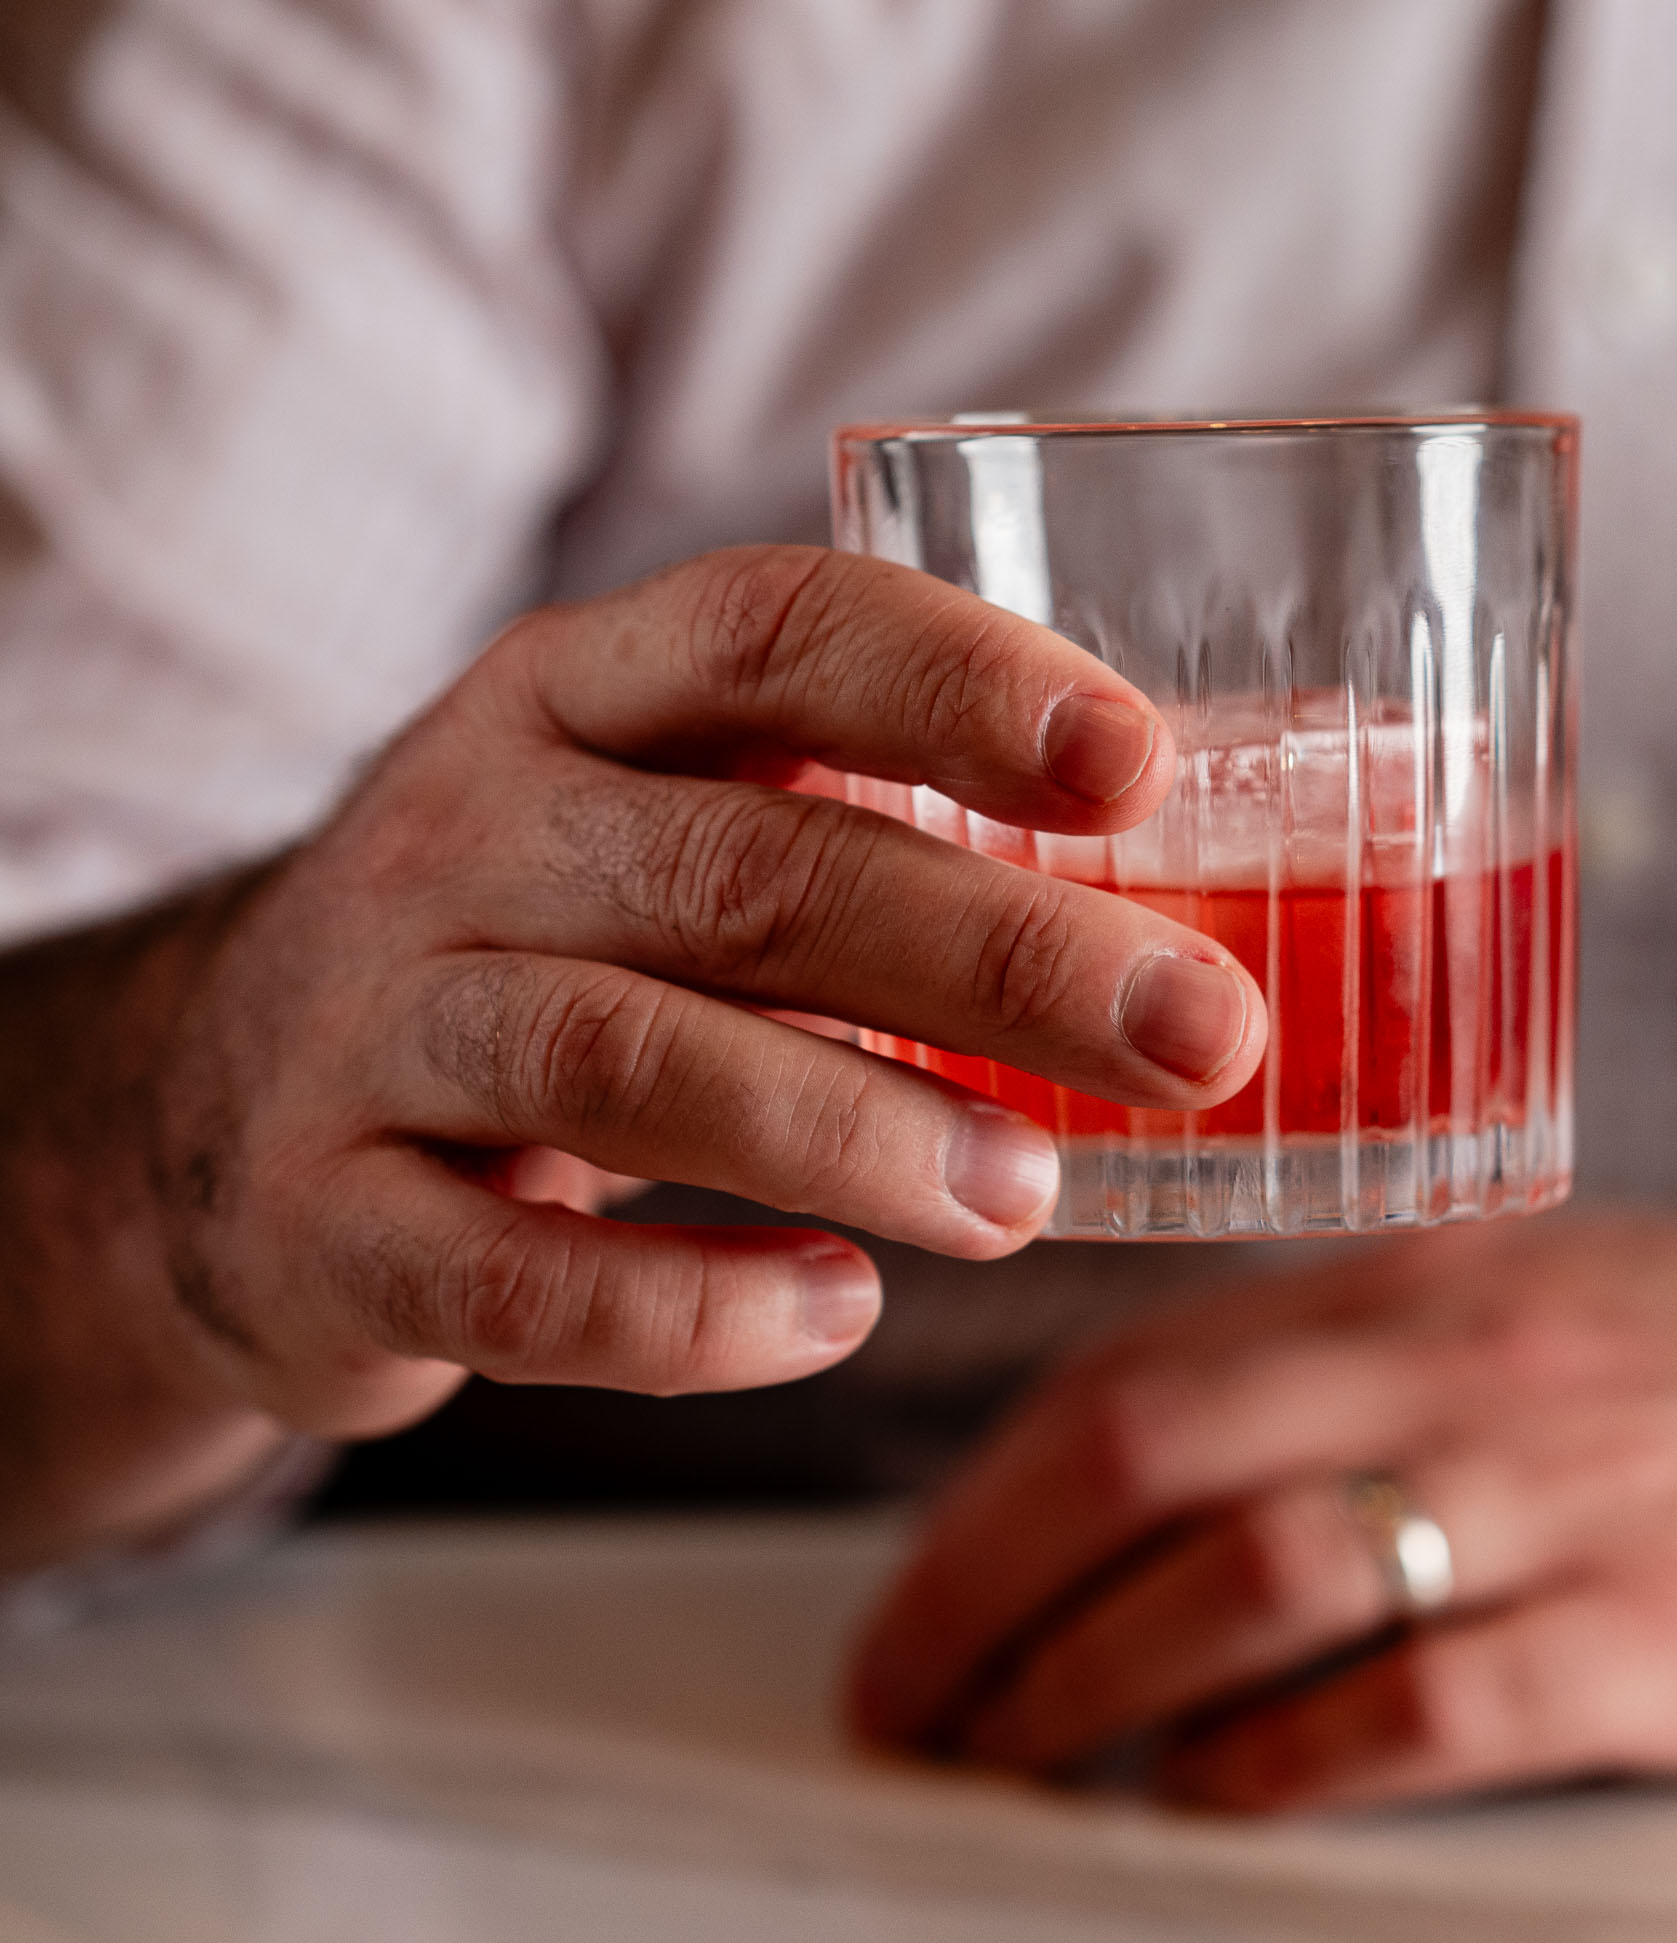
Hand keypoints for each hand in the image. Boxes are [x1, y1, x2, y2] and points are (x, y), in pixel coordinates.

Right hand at [78, 545, 1263, 1455]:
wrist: (214, 1106)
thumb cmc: (537, 945)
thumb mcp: (651, 826)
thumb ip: (859, 835)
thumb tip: (1187, 911)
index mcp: (572, 698)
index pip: (768, 630)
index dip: (955, 681)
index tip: (1137, 763)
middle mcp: (463, 833)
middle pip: (742, 869)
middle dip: (991, 950)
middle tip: (1195, 1033)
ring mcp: (376, 1028)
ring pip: (628, 1058)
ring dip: (857, 1129)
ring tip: (1029, 1196)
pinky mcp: (324, 1226)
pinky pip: (511, 1280)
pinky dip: (687, 1312)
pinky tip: (836, 1313)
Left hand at [851, 1213, 1676, 1809]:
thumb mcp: (1514, 1302)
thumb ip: (1332, 1365)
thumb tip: (1123, 1480)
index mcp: (1405, 1280)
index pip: (1124, 1372)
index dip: (973, 1506)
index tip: (903, 1612)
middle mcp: (1460, 1364)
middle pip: (1143, 1460)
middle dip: (981, 1602)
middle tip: (908, 1710)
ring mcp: (1563, 1493)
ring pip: (1252, 1583)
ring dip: (1094, 1694)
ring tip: (1021, 1768)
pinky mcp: (1670, 1635)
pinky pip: (1425, 1708)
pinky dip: (1284, 1770)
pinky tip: (1215, 1808)